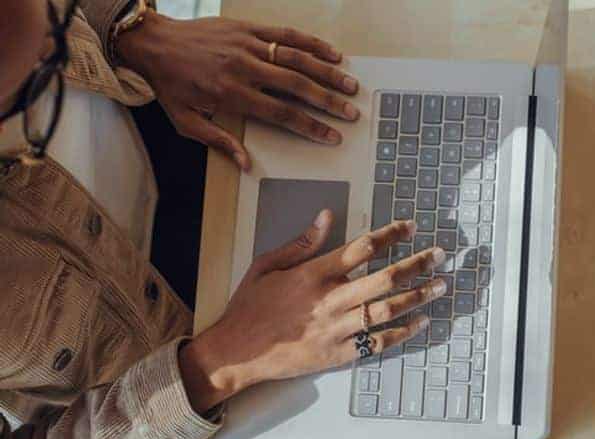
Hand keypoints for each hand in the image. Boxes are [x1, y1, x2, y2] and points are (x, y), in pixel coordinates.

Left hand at [116, 12, 360, 169]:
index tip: (331, 136)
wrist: (152, 43)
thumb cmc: (170, 84)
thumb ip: (219, 142)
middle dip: (329, 101)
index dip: (311, 126)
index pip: (282, 113)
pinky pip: (285, 33)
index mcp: (232, 94)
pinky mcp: (248, 27)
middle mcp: (244, 68)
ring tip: (350, 85)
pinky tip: (331, 52)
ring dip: (327, 73)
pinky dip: (311, 43)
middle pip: (297, 86)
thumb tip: (247, 164)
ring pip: (297, 58)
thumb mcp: (186, 122)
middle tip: (351, 113)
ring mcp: (248, 44)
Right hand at [179, 212, 446, 412]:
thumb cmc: (249, 306)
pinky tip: (421, 322)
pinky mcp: (338, 354)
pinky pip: (377, 343)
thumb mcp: (267, 265)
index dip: (391, 235)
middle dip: (417, 264)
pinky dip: (402, 333)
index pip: (361, 248)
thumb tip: (328, 216)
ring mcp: (336, 329)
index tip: (410, 227)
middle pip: (384, 278)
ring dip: (417, 296)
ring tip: (440, 286)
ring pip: (386, 310)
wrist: (236, 353)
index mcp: (313, 274)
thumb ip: (301, 242)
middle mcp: (329, 300)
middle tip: (440, 255)